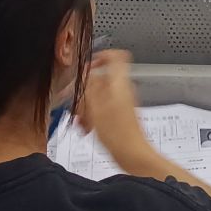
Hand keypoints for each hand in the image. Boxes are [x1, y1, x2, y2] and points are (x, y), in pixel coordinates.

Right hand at [76, 49, 161, 173]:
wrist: (132, 155)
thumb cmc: (118, 134)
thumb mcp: (95, 107)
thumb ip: (89, 85)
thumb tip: (86, 70)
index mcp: (119, 82)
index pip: (116, 56)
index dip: (100, 57)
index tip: (87, 66)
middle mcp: (123, 90)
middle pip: (101, 80)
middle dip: (85, 92)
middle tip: (78, 105)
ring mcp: (122, 102)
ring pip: (99, 96)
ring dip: (86, 107)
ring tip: (81, 122)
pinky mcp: (120, 115)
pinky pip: (102, 109)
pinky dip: (92, 116)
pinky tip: (86, 129)